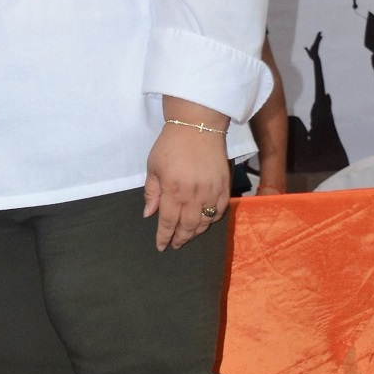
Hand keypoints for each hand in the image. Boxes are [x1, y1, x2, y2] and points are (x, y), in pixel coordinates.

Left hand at [144, 116, 229, 251]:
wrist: (197, 127)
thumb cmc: (170, 145)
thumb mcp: (153, 166)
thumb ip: (151, 192)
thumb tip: (148, 214)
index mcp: (174, 191)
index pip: (168, 222)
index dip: (164, 236)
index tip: (161, 246)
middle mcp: (194, 196)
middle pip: (188, 226)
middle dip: (180, 238)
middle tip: (175, 244)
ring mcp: (212, 193)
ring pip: (205, 222)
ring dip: (196, 232)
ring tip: (188, 235)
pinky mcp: (225, 187)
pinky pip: (220, 211)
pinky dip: (212, 220)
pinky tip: (205, 222)